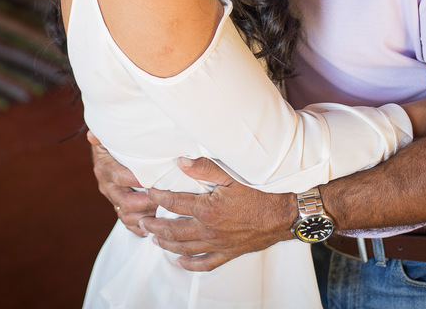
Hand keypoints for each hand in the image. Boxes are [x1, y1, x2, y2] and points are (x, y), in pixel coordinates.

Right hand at [89, 131, 156, 235]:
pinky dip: (136, 228)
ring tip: (160, 210)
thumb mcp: (110, 138)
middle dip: (146, 202)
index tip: (155, 181)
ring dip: (144, 215)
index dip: (139, 181)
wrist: (107, 154)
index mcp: (106, 169)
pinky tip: (148, 228)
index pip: (122, 178)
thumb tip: (92, 135)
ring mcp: (113, 198)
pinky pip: (125, 223)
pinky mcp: (118, 207)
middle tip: (163, 198)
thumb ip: (103, 136)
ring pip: (126, 215)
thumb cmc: (113, 144)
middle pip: (125, 202)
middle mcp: (107, 186)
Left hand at [143, 156, 294, 271]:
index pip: (174, 203)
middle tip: (142, 222)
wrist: (284, 215)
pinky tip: (180, 262)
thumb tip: (180, 161)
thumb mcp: (231, 175)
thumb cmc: (260, 192)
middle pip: (173, 230)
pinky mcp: (228, 253)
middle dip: (155, 226)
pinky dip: (190, 264)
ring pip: (185, 248)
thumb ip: (204, 168)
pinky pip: (205, 263)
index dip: (158, 197)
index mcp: (206, 209)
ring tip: (154, 239)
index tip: (148, 192)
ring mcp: (218, 244)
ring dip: (166, 244)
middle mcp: (208, 230)